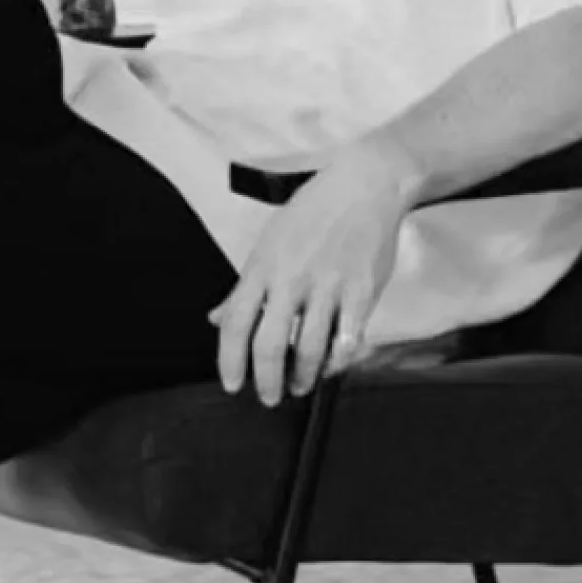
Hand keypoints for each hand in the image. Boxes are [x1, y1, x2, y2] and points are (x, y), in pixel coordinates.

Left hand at [207, 138, 416, 407]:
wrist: (364, 184)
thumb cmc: (313, 212)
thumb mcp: (269, 242)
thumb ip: (245, 286)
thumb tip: (217, 319)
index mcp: (263, 267)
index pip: (236, 323)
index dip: (230, 360)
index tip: (232, 385)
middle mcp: (291, 279)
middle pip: (269, 343)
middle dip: (266, 380)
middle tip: (268, 398)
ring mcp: (328, 285)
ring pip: (310, 347)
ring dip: (302, 376)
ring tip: (300, 386)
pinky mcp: (362, 291)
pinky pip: (348, 339)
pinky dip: (338, 361)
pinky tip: (332, 366)